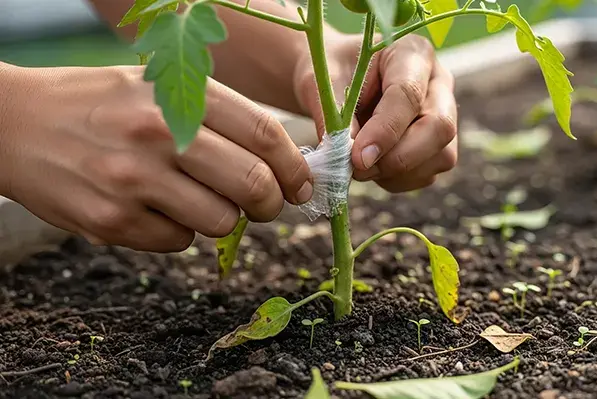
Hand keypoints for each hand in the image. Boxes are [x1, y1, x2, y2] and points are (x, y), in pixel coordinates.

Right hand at [0, 64, 311, 251]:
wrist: (13, 124)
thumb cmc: (100, 105)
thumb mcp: (157, 89)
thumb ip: (216, 118)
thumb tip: (280, 161)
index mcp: (177, 95)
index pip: (264, 134)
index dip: (294, 166)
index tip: (302, 184)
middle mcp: (158, 136)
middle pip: (253, 184)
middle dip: (272, 203)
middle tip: (267, 205)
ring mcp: (133, 181)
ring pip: (222, 221)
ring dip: (225, 219)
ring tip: (201, 201)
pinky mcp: (111, 222)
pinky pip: (179, 242)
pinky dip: (181, 232)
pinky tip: (157, 209)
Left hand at [294, 34, 457, 191]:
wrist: (340, 81)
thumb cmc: (333, 74)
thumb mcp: (323, 82)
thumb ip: (333, 114)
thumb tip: (344, 156)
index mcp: (412, 53)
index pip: (409, 95)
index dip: (385, 130)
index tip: (357, 157)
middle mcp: (439, 83)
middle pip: (440, 127)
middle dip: (398, 157)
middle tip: (357, 168)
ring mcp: (445, 115)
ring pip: (440, 156)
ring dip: (396, 172)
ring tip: (358, 166)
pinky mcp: (439, 146)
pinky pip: (428, 173)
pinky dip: (396, 180)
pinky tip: (372, 168)